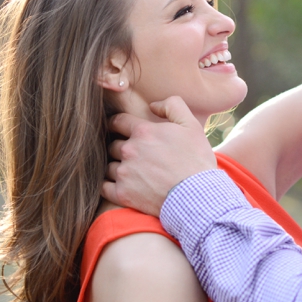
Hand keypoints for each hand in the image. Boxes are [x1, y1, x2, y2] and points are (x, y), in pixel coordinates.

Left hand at [102, 97, 215, 215]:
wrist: (197, 196)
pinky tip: (120, 187)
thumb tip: (153, 105)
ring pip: (108, 167)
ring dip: (117, 168)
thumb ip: (173, 106)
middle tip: (133, 156)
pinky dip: (109, 186)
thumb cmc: (196, 161)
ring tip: (131, 174)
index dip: (117, 125)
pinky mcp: (122, 194)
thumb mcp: (192, 126)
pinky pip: (104, 187)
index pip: (117, 121)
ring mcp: (124, 173)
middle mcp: (129, 150)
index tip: (120, 130)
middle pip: (112, 145)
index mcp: (143, 131)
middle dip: (120, 148)